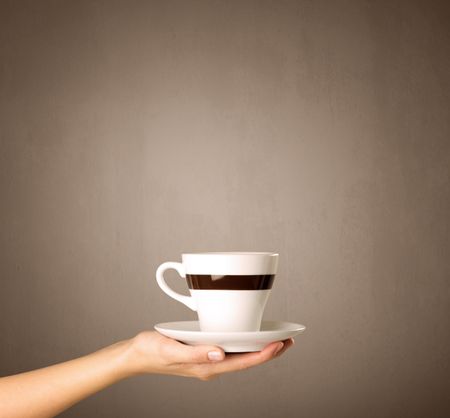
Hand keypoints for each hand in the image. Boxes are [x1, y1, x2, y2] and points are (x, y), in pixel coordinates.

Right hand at [124, 331, 293, 380]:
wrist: (136, 355)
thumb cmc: (151, 351)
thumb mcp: (171, 350)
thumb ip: (196, 354)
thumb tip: (221, 354)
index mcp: (206, 367)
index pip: (242, 363)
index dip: (263, 355)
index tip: (280, 344)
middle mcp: (210, 366)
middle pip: (245, 361)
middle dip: (268, 352)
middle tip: (288, 340)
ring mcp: (207, 361)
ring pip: (239, 357)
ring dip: (258, 349)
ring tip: (276, 339)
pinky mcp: (203, 354)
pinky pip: (229, 351)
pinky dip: (244, 345)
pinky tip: (248, 338)